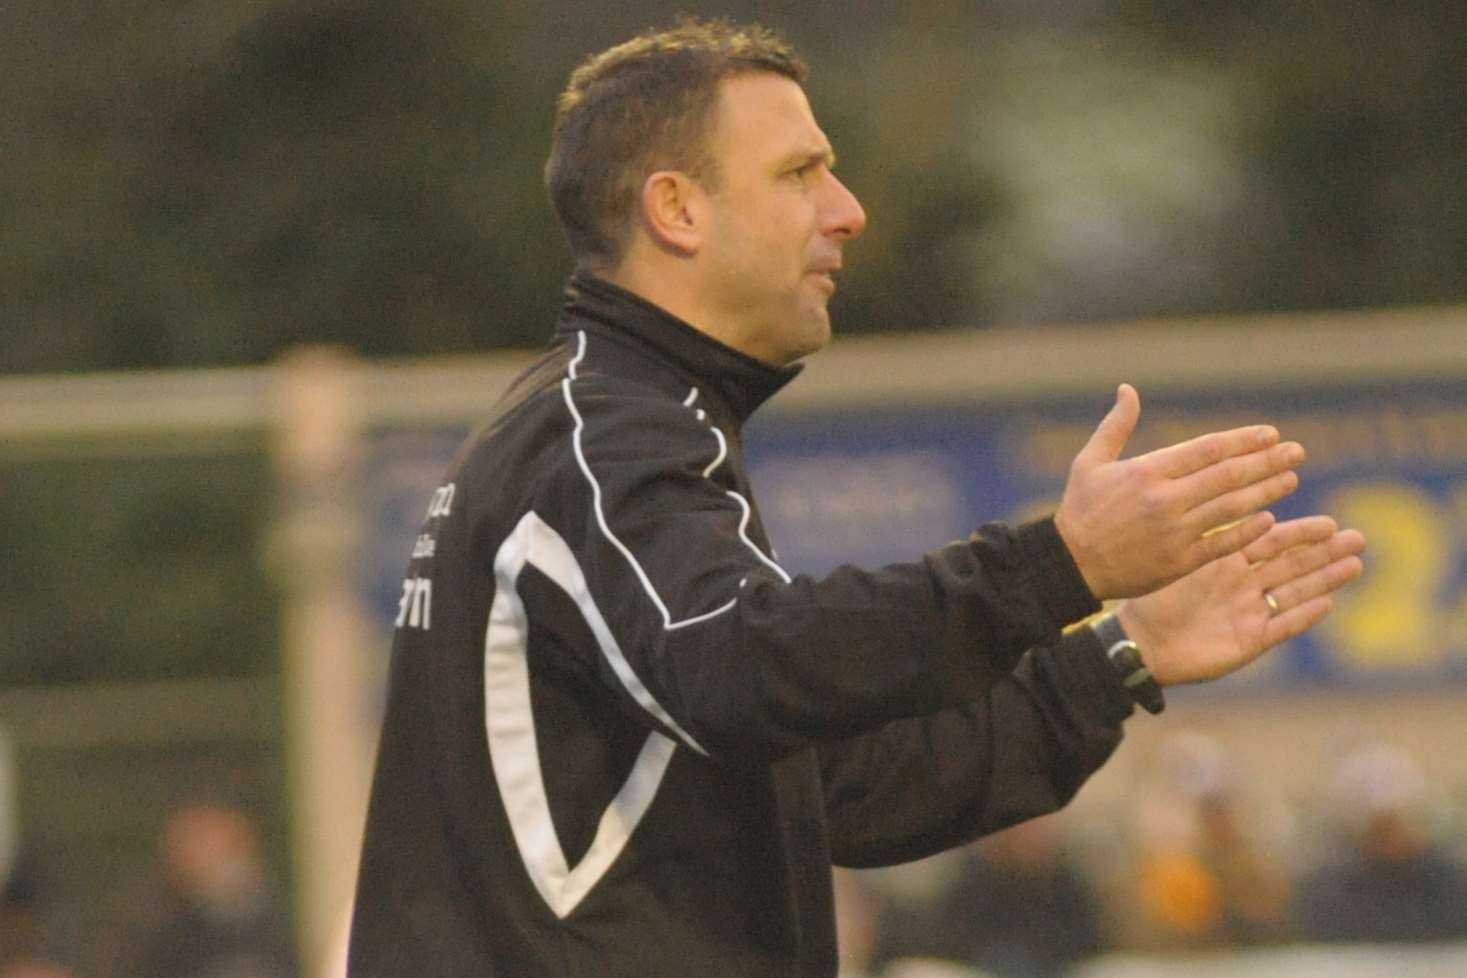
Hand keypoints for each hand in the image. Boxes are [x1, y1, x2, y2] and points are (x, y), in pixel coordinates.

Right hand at [1054, 384, 1304, 598]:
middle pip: (1228, 476)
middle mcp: (1165, 499)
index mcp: (1147, 471)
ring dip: (1265, 492)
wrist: (1070, 564)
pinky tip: (1268, 519)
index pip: (1207, 449)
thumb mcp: (1089, 462)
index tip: (1271, 434)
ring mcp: (1175, 532)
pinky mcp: (1179, 562)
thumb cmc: (1079, 509)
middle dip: (1267, 462)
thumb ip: (1115, 425)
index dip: (1243, 440)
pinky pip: (1223, 544)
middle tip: (1297, 452)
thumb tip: (1128, 389)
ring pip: (1232, 508)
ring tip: (1290, 480)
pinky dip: (1247, 531)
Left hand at [1115, 516, 1365, 684]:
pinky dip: (1302, 616)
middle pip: (1293, 565)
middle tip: (1357, 538)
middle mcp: (1245, 586)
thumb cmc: (1151, 598)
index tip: (1329, 521)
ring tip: (1355, 564)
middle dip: (1325, 552)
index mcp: (1227, 561)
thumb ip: (1207, 537)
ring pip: (1295, 593)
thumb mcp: (1180, 561)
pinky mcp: (1249, 642)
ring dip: (1325, 580)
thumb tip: (1222, 496)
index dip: (1300, 533)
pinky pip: (1280, 627)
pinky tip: (1327, 604)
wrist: (1139, 642)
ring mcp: (1250, 613)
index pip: (1271, 541)